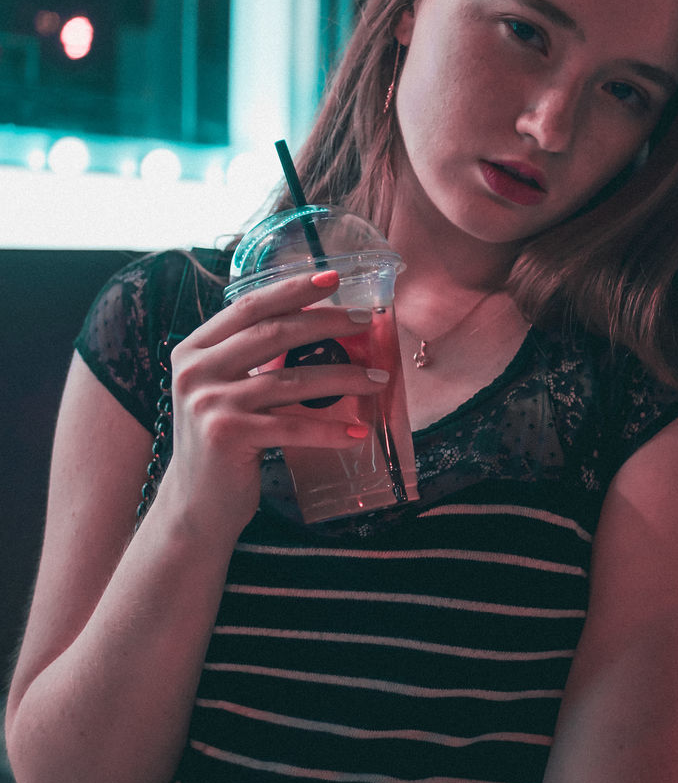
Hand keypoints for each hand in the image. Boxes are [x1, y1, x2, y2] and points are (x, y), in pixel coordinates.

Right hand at [162, 269, 388, 534]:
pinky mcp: (227, 436)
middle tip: (366, 322)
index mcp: (194, 349)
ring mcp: (209, 403)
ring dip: (344, 377)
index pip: (249, 307)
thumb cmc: (223, 443)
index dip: (292, 289)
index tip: (333, 277)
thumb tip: (317, 323)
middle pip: (273, 333)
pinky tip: (359, 430)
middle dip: (326, 323)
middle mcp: (195, 371)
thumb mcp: (226, 390)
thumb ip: (251, 358)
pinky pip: (293, 426)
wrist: (194, 506)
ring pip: (292, 380)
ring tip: (379, 378)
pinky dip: (330, 429)